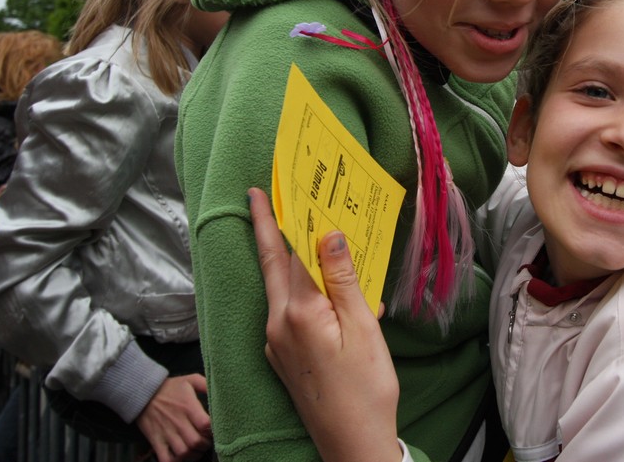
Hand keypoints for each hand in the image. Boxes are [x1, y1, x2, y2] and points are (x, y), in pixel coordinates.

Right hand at [135, 373, 211, 461]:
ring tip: (197, 450)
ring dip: (193, 454)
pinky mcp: (156, 441)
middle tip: (207, 441)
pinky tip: (182, 457)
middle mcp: (178, 422)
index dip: (213, 430)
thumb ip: (206, 385)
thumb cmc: (170, 387)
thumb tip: (221, 392)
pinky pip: (166, 459)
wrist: (143, 393)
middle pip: (196, 442)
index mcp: (188, 407)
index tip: (215, 429)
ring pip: (183, 453)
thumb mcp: (190, 380)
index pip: (205, 424)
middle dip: (206, 445)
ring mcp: (166, 433)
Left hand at [250, 188, 401, 461]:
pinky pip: (286, 309)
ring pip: (279, 287)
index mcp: (297, 314)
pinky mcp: (283, 356)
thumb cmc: (365, 390)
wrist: (352, 445)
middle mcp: (278, 325)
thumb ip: (343, 279)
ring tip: (290, 227)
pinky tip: (313, 281)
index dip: (288, 217)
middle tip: (258, 194)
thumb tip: (329, 235)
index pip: (292, 252)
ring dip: (284, 256)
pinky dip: (295, 286)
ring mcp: (277, 343)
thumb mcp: (362, 329)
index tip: (276, 187)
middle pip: (273, 264)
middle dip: (266, 227)